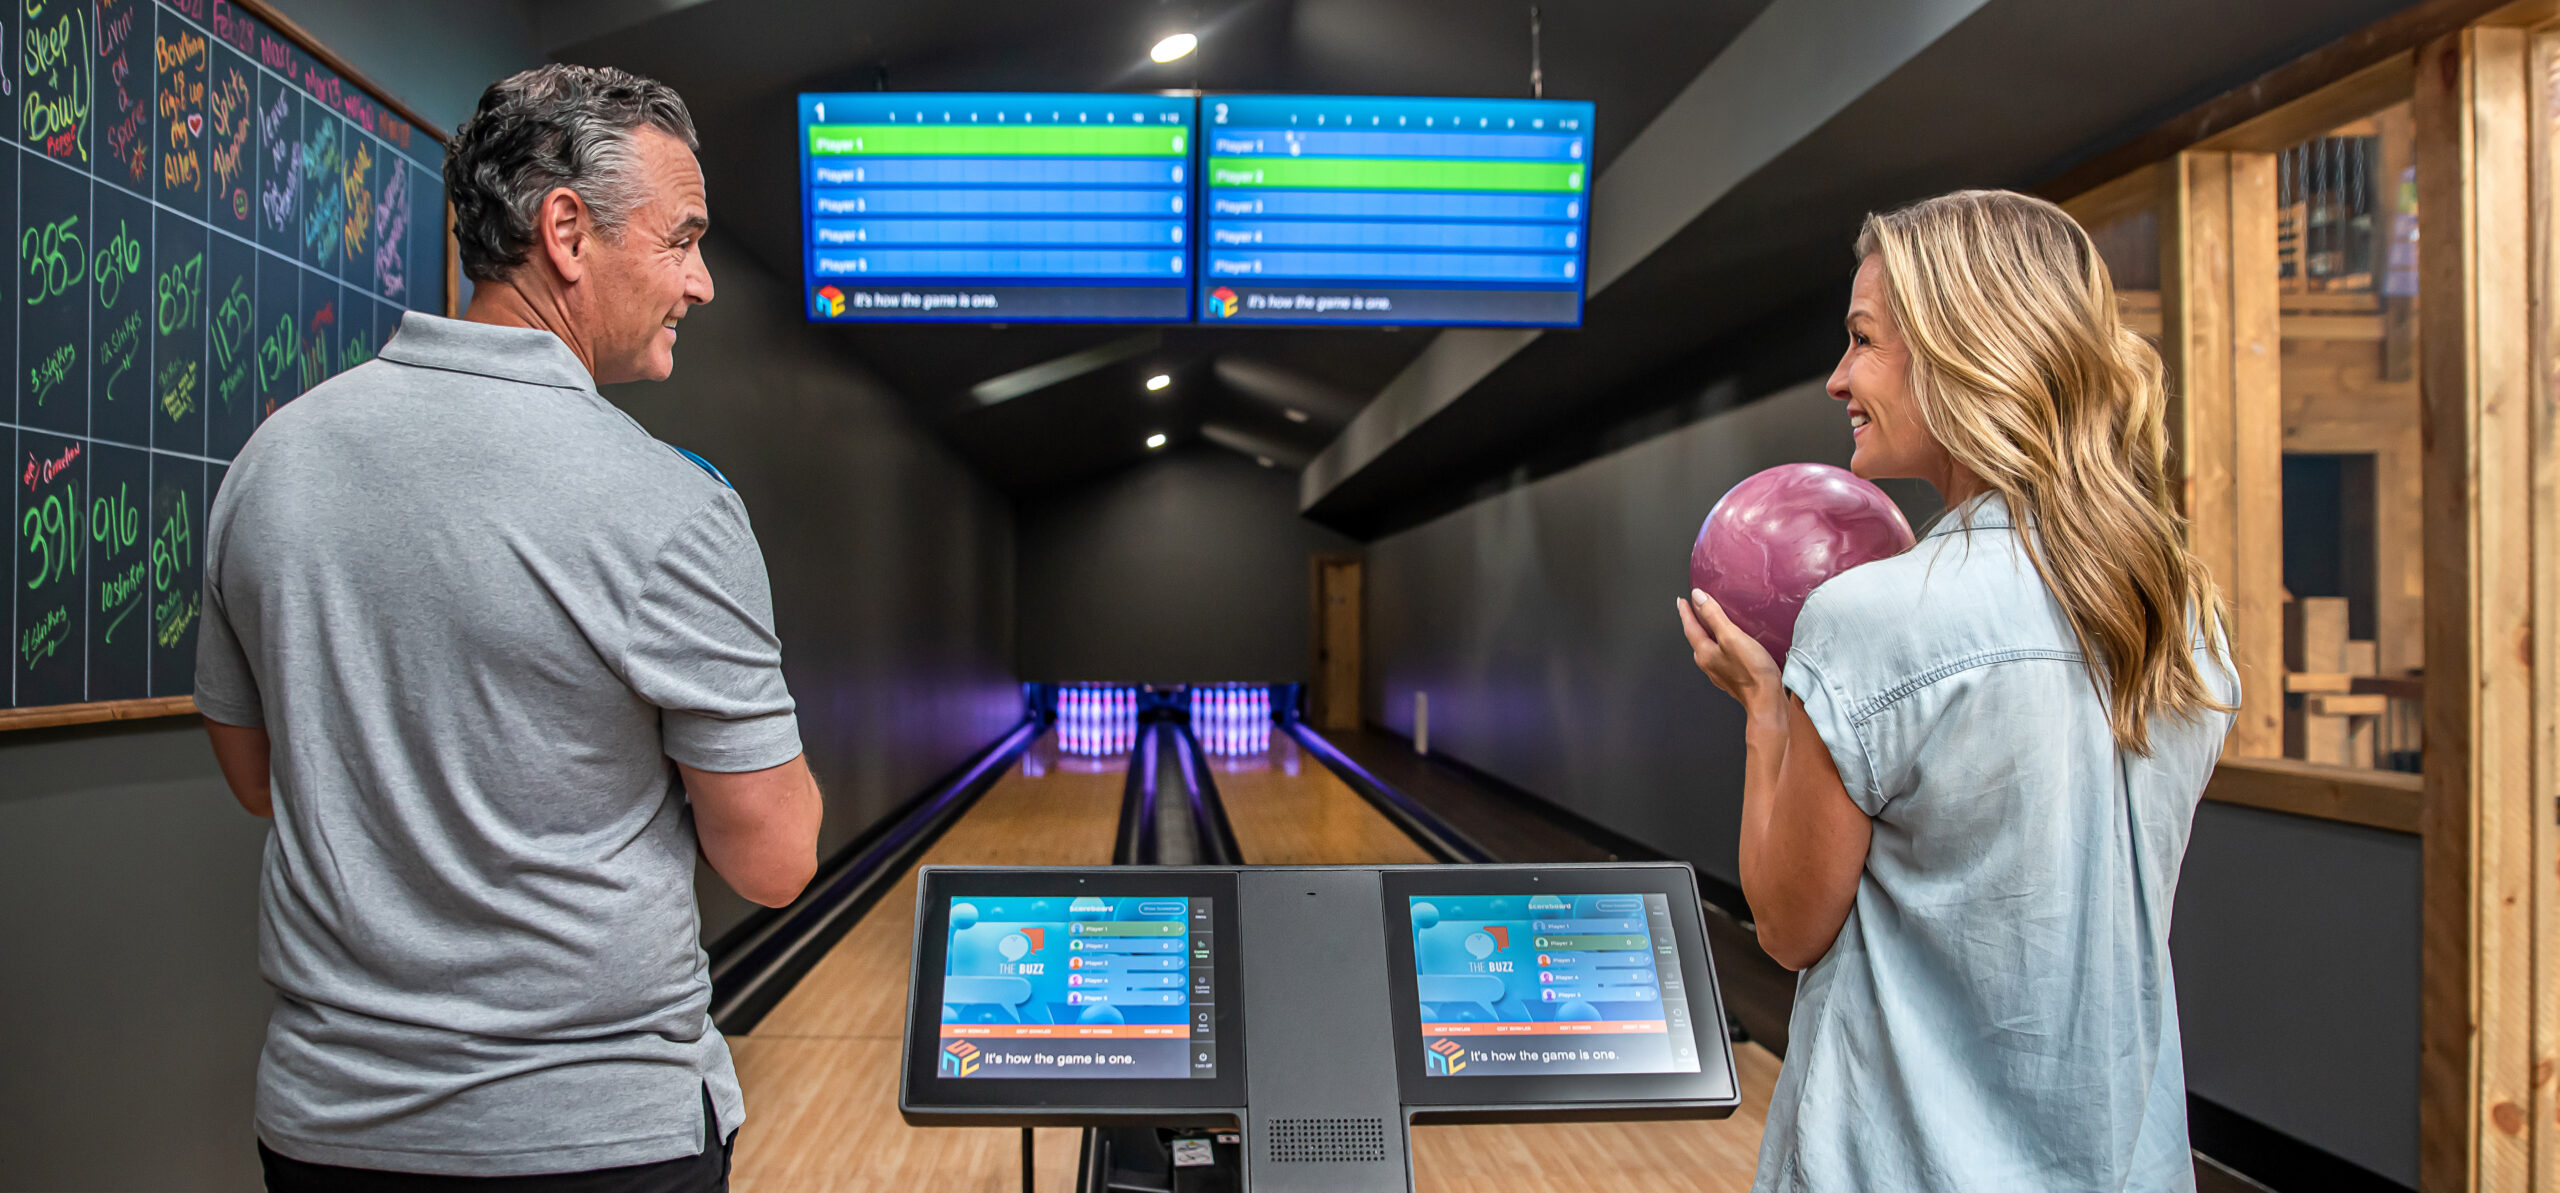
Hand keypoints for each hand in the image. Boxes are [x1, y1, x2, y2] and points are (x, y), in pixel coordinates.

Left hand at [1676, 588, 1782, 711]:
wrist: (1767, 701)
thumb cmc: (1751, 671)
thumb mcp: (1731, 636)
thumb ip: (1713, 616)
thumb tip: (1698, 598)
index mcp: (1704, 653)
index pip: (1690, 628)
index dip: (1686, 612)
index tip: (1682, 601)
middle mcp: (1709, 664)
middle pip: (1697, 638)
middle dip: (1695, 623)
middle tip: (1694, 610)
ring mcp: (1721, 672)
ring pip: (1709, 648)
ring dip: (1709, 634)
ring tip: (1712, 624)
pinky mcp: (1734, 677)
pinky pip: (1722, 656)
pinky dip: (1722, 645)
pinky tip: (1732, 643)